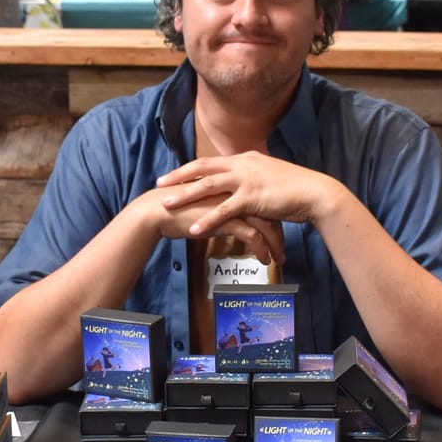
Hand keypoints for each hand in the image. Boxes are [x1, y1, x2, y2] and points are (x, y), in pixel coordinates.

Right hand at [129, 185, 283, 266]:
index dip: (273, 217)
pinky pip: (253, 235)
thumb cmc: (179, 207)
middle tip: (282, 250)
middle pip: (269, 211)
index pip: (262, 199)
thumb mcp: (206, 201)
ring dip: (274, 244)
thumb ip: (222, 204)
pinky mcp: (226, 219)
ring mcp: (233, 203)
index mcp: (233, 182)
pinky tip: (264, 260)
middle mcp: (236, 190)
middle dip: (279, 233)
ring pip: (266, 224)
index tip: (278, 232)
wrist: (158, 210)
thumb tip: (232, 215)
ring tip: (278, 259)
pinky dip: (261, 249)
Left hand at [155, 152, 341, 239]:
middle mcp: (243, 164)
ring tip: (167, 204)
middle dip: (179, 176)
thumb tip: (242, 184)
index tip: (174, 173)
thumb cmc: (295, 188)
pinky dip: (208, 219)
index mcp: (246, 158)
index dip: (190, 168)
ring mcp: (247, 180)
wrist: (315, 192)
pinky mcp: (253, 197)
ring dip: (186, 195)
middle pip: (203, 168)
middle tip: (160, 183)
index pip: (211, 161)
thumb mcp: (270, 175)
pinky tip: (194, 229)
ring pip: (208, 186)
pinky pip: (225, 210)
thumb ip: (253, 177)